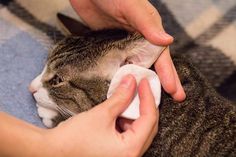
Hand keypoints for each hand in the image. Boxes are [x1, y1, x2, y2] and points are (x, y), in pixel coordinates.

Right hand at [45, 75, 157, 156]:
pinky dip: (126, 121)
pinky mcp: (117, 154)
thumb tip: (131, 81)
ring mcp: (124, 156)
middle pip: (148, 127)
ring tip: (128, 97)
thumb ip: (120, 97)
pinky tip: (119, 111)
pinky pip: (129, 135)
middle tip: (140, 87)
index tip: (143, 82)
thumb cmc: (73, 138)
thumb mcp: (101, 114)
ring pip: (139, 131)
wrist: (53, 152)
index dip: (148, 97)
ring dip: (135, 113)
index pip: (149, 119)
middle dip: (144, 105)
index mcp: (130, 150)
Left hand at [70, 0, 185, 100]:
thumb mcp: (131, 6)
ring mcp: (123, 45)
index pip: (162, 56)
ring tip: (143, 101)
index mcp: (149, 30)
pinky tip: (121, 88)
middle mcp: (139, 40)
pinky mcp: (109, 47)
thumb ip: (147, 23)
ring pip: (134, 67)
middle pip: (151, 65)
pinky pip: (117, 65)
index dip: (168, 74)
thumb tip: (168, 41)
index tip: (175, 92)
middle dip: (159, 83)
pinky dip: (120, 77)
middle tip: (168, 102)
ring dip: (139, 84)